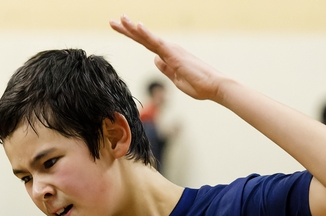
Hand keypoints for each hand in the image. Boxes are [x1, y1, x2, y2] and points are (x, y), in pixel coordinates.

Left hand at [110, 16, 225, 102]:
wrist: (213, 86)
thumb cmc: (198, 85)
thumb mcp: (176, 79)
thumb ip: (165, 69)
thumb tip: (155, 60)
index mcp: (168, 56)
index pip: (146, 44)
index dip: (132, 36)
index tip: (120, 29)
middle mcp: (168, 49)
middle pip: (143, 38)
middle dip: (127, 30)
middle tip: (112, 21)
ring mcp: (170, 50)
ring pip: (147, 38)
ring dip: (133, 28)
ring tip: (120, 19)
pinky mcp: (174, 54)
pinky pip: (157, 43)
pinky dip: (146, 34)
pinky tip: (137, 26)